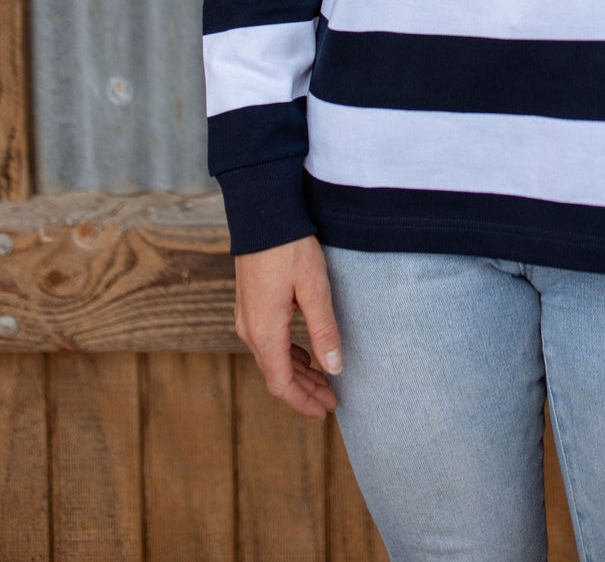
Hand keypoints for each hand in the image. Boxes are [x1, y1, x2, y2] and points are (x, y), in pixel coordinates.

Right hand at [233, 234, 343, 418]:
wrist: (262, 213)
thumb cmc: (289, 249)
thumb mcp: (314, 289)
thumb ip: (324, 331)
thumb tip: (335, 369)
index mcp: (265, 332)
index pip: (282, 384)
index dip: (304, 402)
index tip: (325, 412)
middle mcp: (250, 329)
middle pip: (276, 374)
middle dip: (304, 391)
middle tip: (331, 400)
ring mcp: (246, 316)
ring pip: (271, 358)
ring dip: (297, 373)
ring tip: (323, 381)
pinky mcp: (250, 303)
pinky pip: (267, 341)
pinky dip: (287, 354)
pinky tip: (304, 354)